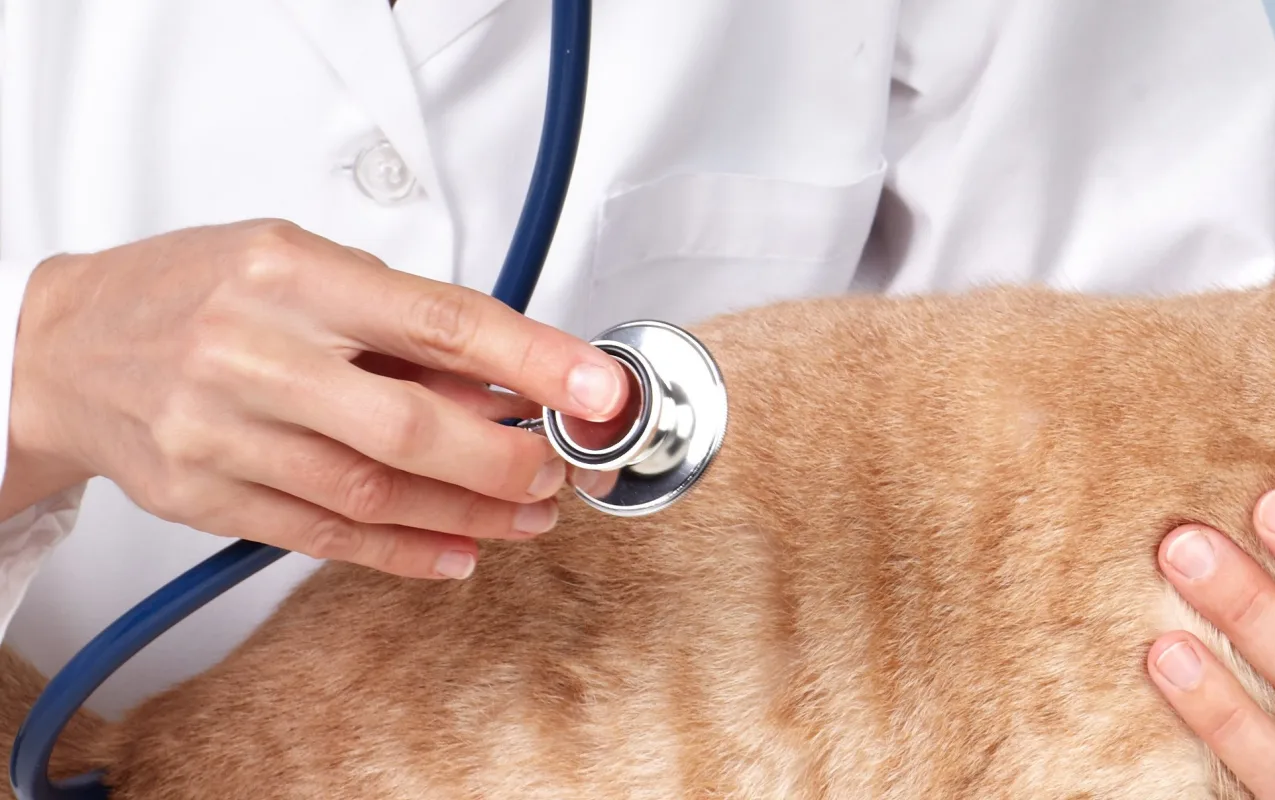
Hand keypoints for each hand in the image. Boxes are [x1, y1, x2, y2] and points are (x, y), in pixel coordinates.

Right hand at [3, 220, 626, 578]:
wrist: (61, 346)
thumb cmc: (198, 292)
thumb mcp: (300, 263)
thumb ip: (401, 320)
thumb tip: (512, 380)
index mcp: (290, 275)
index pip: (437, 322)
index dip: (533, 361)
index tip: (601, 390)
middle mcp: (252, 352)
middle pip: (410, 425)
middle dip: (509, 459)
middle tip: (569, 470)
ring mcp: (222, 431)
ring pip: (373, 492)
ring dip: (470, 512)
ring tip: (531, 513)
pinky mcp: (205, 495)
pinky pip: (323, 535)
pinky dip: (402, 549)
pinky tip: (458, 553)